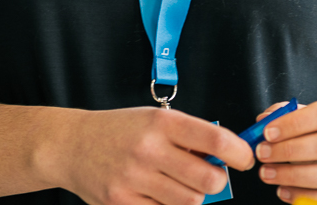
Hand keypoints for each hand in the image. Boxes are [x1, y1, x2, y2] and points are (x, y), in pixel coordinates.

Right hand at [47, 107, 254, 204]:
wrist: (71, 145)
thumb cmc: (120, 130)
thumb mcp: (154, 120)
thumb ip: (188, 137)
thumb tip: (225, 158)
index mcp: (161, 123)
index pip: (214, 140)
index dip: (239, 153)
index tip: (245, 159)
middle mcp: (148, 150)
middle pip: (208, 180)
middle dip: (217, 182)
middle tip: (210, 176)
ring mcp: (134, 179)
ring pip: (190, 202)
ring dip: (192, 196)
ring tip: (178, 183)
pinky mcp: (121, 203)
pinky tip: (158, 194)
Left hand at [252, 98, 316, 203]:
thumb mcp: (302, 117)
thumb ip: (283, 114)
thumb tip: (264, 119)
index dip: (294, 122)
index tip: (268, 132)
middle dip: (289, 150)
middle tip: (263, 153)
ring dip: (293, 175)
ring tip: (267, 173)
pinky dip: (304, 195)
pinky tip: (283, 190)